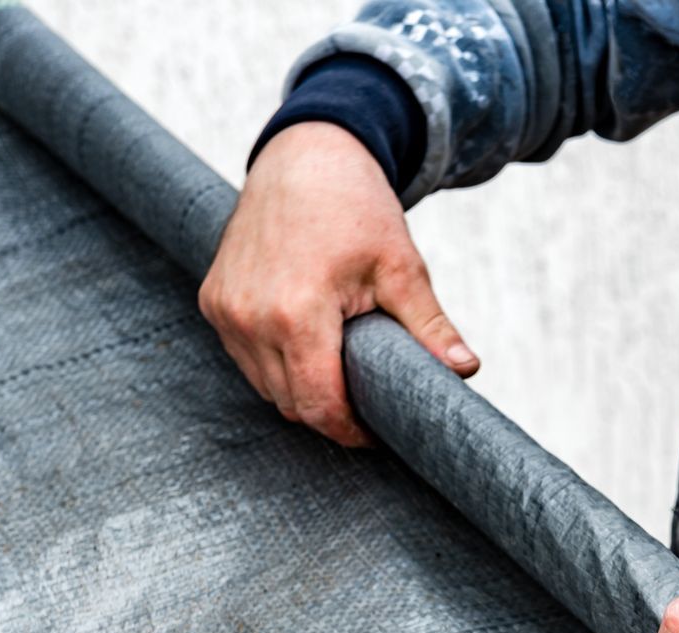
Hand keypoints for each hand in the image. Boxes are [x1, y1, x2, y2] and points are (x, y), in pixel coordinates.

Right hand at [198, 122, 478, 445]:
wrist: (304, 155)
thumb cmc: (356, 208)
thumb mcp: (401, 267)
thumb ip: (429, 327)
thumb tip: (466, 371)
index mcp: (296, 313)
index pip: (319, 406)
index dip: (352, 431)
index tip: (380, 431)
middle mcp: (248, 317)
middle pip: (291, 404)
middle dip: (331, 414)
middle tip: (369, 403)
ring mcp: (224, 310)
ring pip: (265, 387)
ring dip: (301, 392)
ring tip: (341, 373)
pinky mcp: (212, 301)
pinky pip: (246, 359)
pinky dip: (276, 365)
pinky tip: (308, 346)